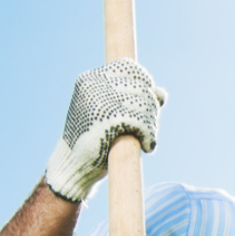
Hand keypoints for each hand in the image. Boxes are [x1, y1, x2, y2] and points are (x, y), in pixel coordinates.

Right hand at [43, 59, 164, 203]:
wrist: (72, 167)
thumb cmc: (94, 140)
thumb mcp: (112, 114)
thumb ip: (135, 99)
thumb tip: (162, 93)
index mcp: (89, 79)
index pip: (130, 68)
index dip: (144, 84)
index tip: (145, 105)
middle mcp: (93, 85)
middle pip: (142, 86)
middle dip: (150, 108)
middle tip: (146, 127)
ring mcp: (99, 101)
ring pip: (145, 103)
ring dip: (152, 123)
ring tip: (146, 137)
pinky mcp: (108, 120)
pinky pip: (143, 122)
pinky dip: (150, 135)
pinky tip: (148, 146)